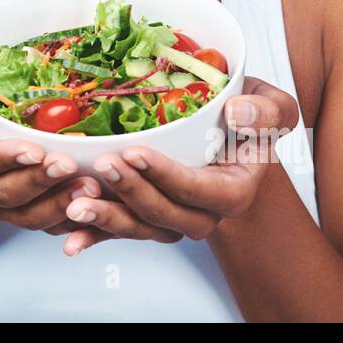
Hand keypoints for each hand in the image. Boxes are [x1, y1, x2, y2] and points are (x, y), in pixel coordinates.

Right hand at [0, 44, 101, 234]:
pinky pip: (43, 222)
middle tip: (68, 164)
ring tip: (88, 187)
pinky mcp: (19, 206)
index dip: (1, 158)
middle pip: (0, 193)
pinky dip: (68, 217)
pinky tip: (92, 205)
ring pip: (23, 215)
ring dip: (57, 204)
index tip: (33, 150)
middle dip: (37, 181)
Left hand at [60, 76, 299, 255]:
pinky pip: (120, 232)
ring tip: (76, 205)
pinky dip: (94, 236)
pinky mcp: (146, 216)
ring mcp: (172, 218)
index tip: (134, 152)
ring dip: (106, 220)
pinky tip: (70, 237)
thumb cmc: (248, 119)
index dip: (165, 175)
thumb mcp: (272, 105)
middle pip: (164, 214)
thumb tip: (239, 113)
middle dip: (130, 193)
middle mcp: (202, 213)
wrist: (230, 135)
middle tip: (102, 166)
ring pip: (139, 227)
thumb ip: (268, 111)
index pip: (196, 189)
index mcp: (232, 191)